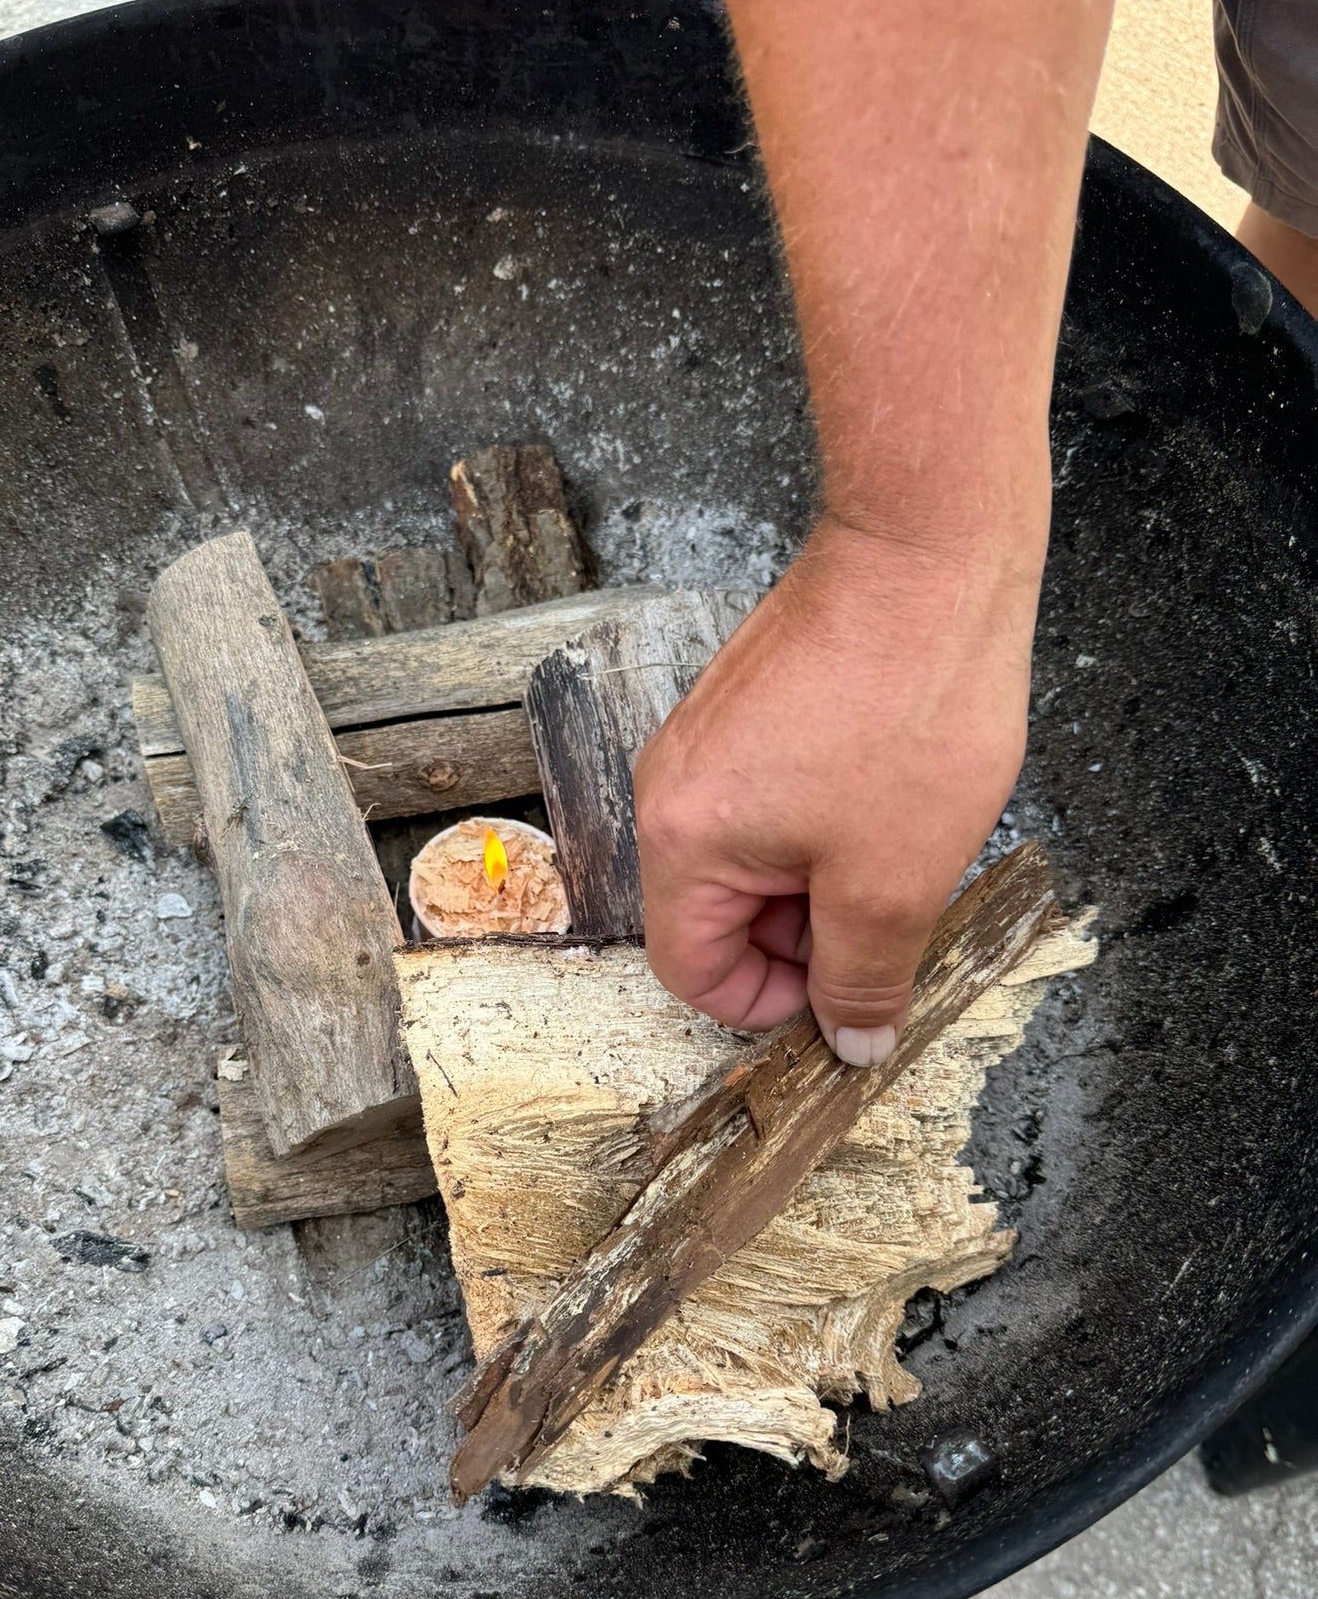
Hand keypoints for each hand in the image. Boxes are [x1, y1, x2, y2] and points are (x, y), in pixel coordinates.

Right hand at [633, 514, 1041, 1059]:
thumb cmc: (908, 709)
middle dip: (802, 938)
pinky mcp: (745, 707)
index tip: (844, 994)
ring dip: (821, 880)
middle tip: (889, 920)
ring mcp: (705, 740)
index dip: (769, 1006)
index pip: (691, 972)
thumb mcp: (894, 883)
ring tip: (899, 847)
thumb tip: (851, 1042)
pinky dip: (824, 825)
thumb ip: (863, 978)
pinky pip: (769, 802)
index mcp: (683, 841)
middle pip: (718, 916)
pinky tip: (889, 796)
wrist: (929, 556)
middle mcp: (670, 788)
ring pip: (752, 859)